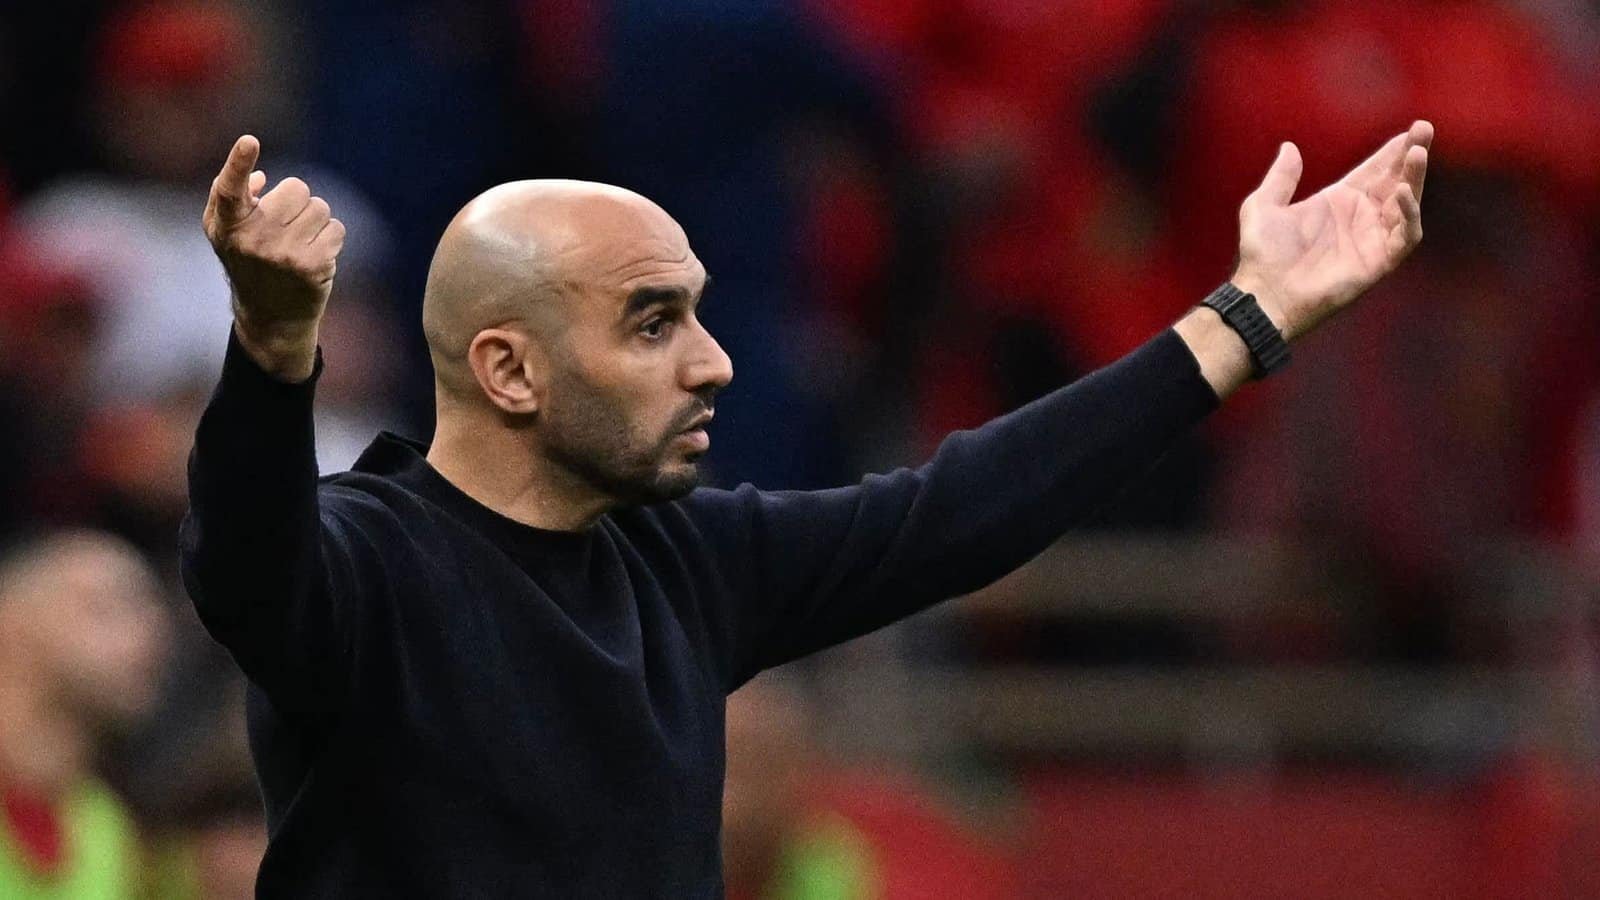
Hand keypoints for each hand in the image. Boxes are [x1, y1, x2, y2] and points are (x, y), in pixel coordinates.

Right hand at [202, 135, 345, 378]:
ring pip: (320, 208)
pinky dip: (331, 239)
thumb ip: (229, 199)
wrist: (271, 318)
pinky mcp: (313, 265)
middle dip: (297, 202)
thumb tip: (259, 178)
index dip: (238, 163)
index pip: (231, 190)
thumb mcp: (225, 233)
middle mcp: (253, 240)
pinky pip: (336, 229)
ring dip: (315, 222)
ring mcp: (284, 254)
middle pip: (297, 188)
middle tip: (285, 228)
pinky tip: (315, 257)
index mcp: (227, 226)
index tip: (249, 141)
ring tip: (299, 245)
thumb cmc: (247, 264)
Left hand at [1232, 120, 1431, 340]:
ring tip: (1416, 154)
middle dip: (1412, 156)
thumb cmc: (1262, 255)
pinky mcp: (1378, 262)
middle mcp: (1360, 218)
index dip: (1392, 151)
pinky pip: (1405, 236)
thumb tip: (1290, 147)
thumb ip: (1281, 178)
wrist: (1264, 293)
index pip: (1375, 171)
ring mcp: (1371, 240)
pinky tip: (1402, 194)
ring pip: (1407, 204)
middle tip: (1425, 129)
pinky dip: (1409, 215)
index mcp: (1338, 202)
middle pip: (1396, 181)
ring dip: (1414, 179)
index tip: (1411, 129)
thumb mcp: (1264, 206)